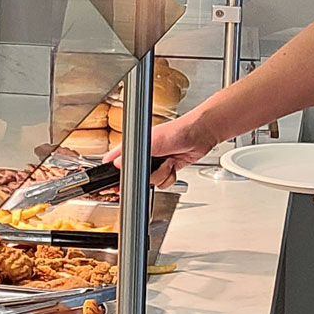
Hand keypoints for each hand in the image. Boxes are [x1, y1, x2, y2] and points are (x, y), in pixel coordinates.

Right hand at [104, 113, 219, 186]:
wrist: (200, 135)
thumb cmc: (178, 131)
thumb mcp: (153, 141)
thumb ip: (135, 154)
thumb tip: (117, 163)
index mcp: (135, 145)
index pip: (117, 160)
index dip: (113, 172)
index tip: (114, 182)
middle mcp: (144, 155)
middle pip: (134, 176)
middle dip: (145, 176)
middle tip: (151, 170)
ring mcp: (156, 164)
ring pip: (150, 181)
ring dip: (161, 175)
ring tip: (168, 162)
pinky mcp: (167, 170)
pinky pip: (163, 183)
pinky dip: (169, 177)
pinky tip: (173, 166)